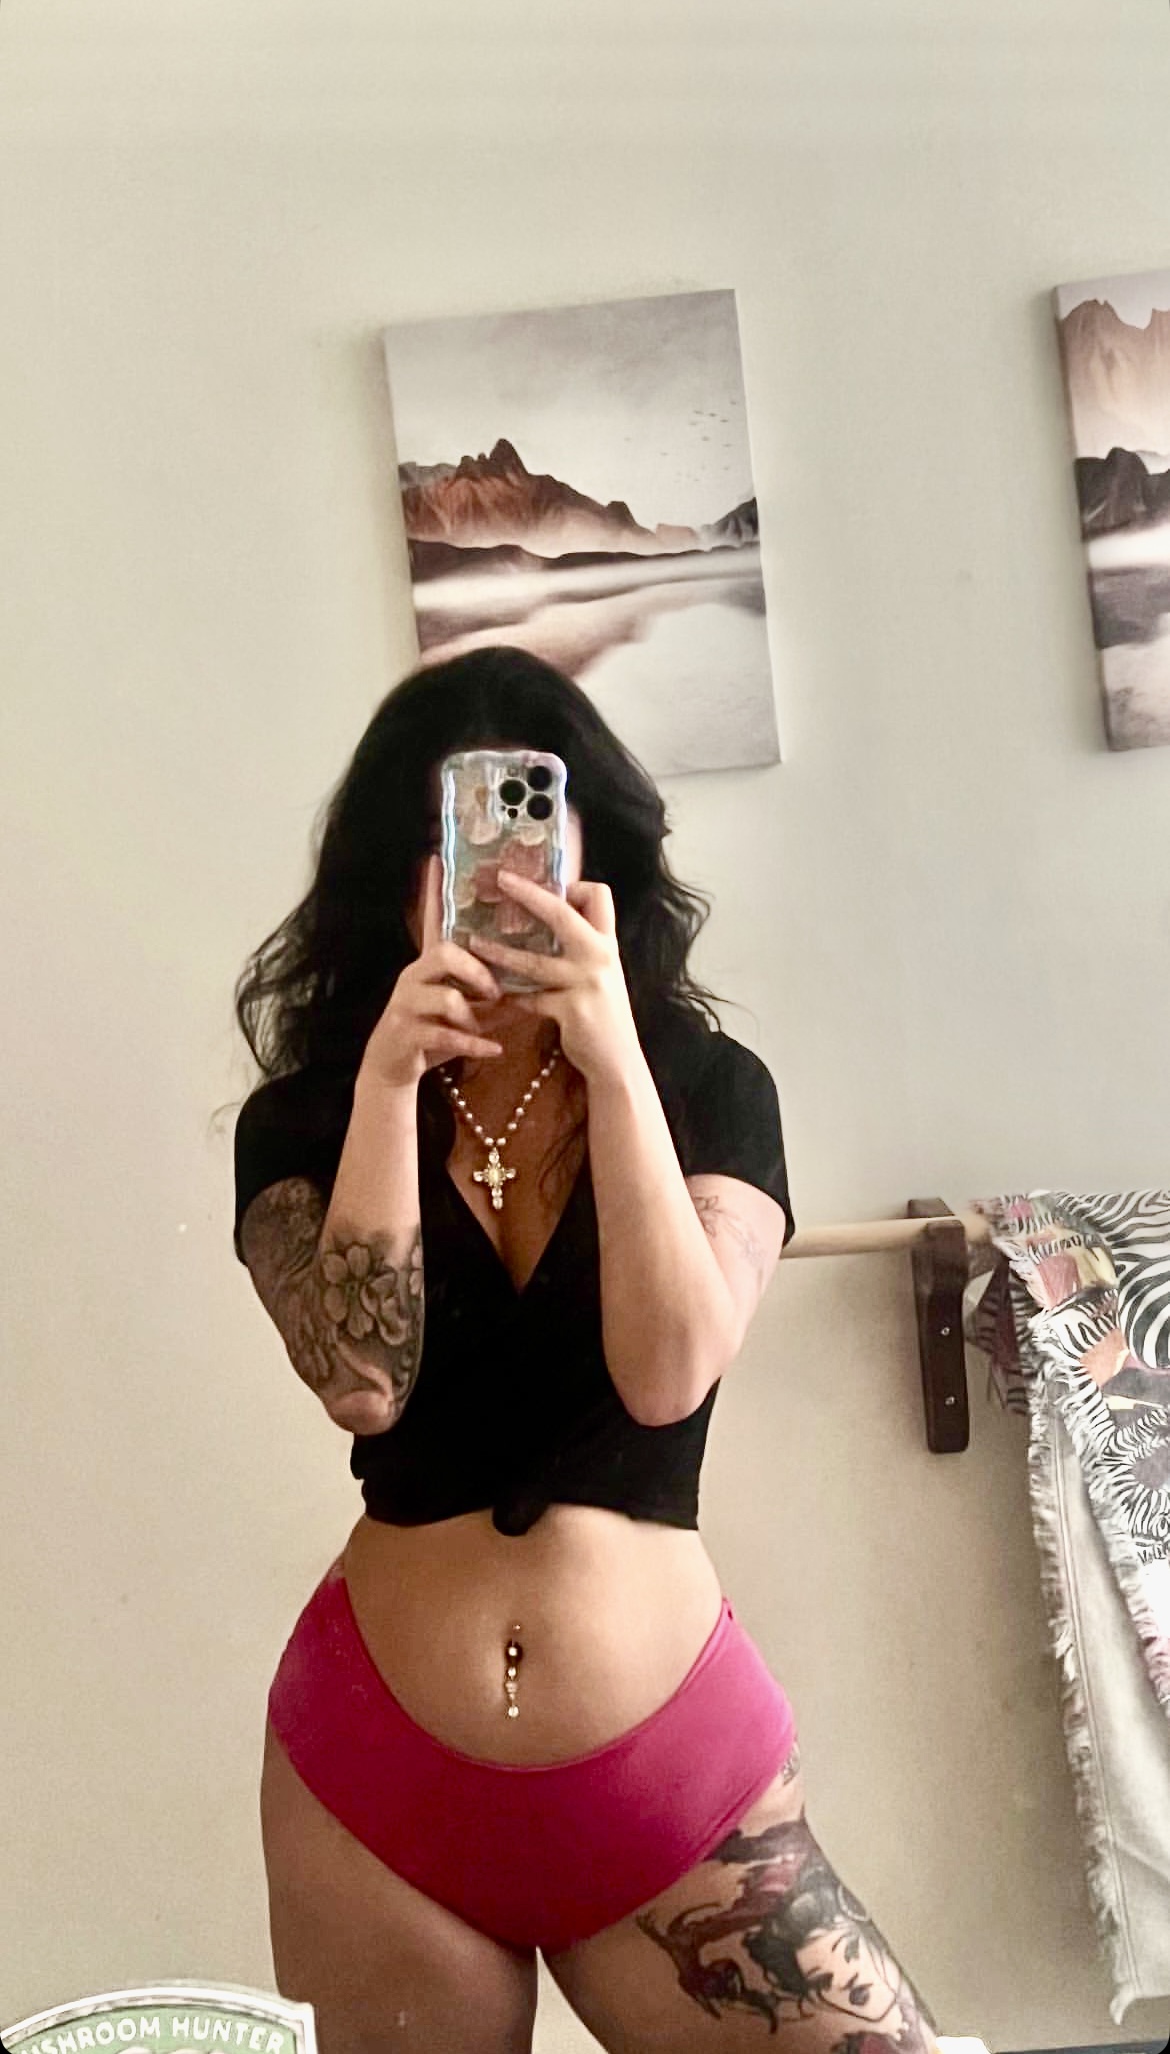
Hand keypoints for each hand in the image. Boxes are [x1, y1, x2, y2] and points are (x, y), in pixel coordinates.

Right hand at [360, 856, 504, 1089]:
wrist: (393, 1065)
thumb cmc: (434, 1030)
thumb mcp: (466, 1009)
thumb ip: (494, 993)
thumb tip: (537, 978)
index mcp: (430, 963)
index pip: (435, 921)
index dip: (436, 893)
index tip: (438, 860)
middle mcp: (415, 976)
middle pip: (444, 952)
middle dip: (476, 970)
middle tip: (496, 990)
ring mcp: (406, 1003)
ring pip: (443, 996)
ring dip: (472, 1014)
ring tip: (485, 1026)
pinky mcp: (405, 1033)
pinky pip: (442, 1034)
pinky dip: (472, 1044)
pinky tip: (493, 1050)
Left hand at [469, 872, 641, 1083]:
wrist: (618, 1059)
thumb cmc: (605, 1014)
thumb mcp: (603, 974)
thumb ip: (582, 950)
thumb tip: (553, 924)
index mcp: (607, 943)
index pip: (599, 895)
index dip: (575, 886)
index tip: (551, 888)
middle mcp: (600, 956)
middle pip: (561, 913)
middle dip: (529, 893)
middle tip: (502, 880)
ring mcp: (586, 983)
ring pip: (534, 961)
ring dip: (500, 952)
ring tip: (474, 943)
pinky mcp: (570, 1011)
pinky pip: (531, 998)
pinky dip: (512, 996)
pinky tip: (498, 996)